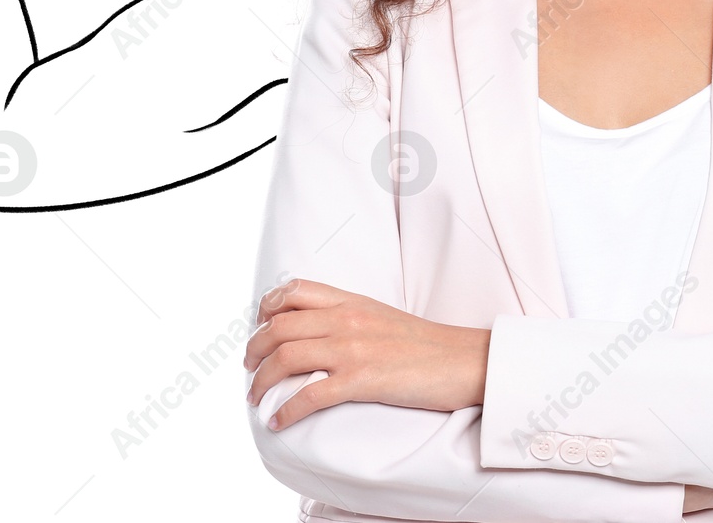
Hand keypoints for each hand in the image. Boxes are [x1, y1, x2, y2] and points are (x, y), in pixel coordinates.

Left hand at [245, 278, 487, 430]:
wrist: (462, 360)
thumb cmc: (425, 344)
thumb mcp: (381, 316)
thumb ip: (348, 316)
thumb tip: (316, 330)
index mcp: (351, 301)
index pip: (294, 291)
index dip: (266, 309)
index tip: (259, 327)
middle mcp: (347, 319)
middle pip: (279, 326)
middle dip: (254, 349)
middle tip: (250, 367)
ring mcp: (353, 349)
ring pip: (286, 358)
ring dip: (262, 381)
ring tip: (257, 397)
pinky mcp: (362, 380)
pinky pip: (309, 396)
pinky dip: (287, 410)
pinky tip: (279, 421)